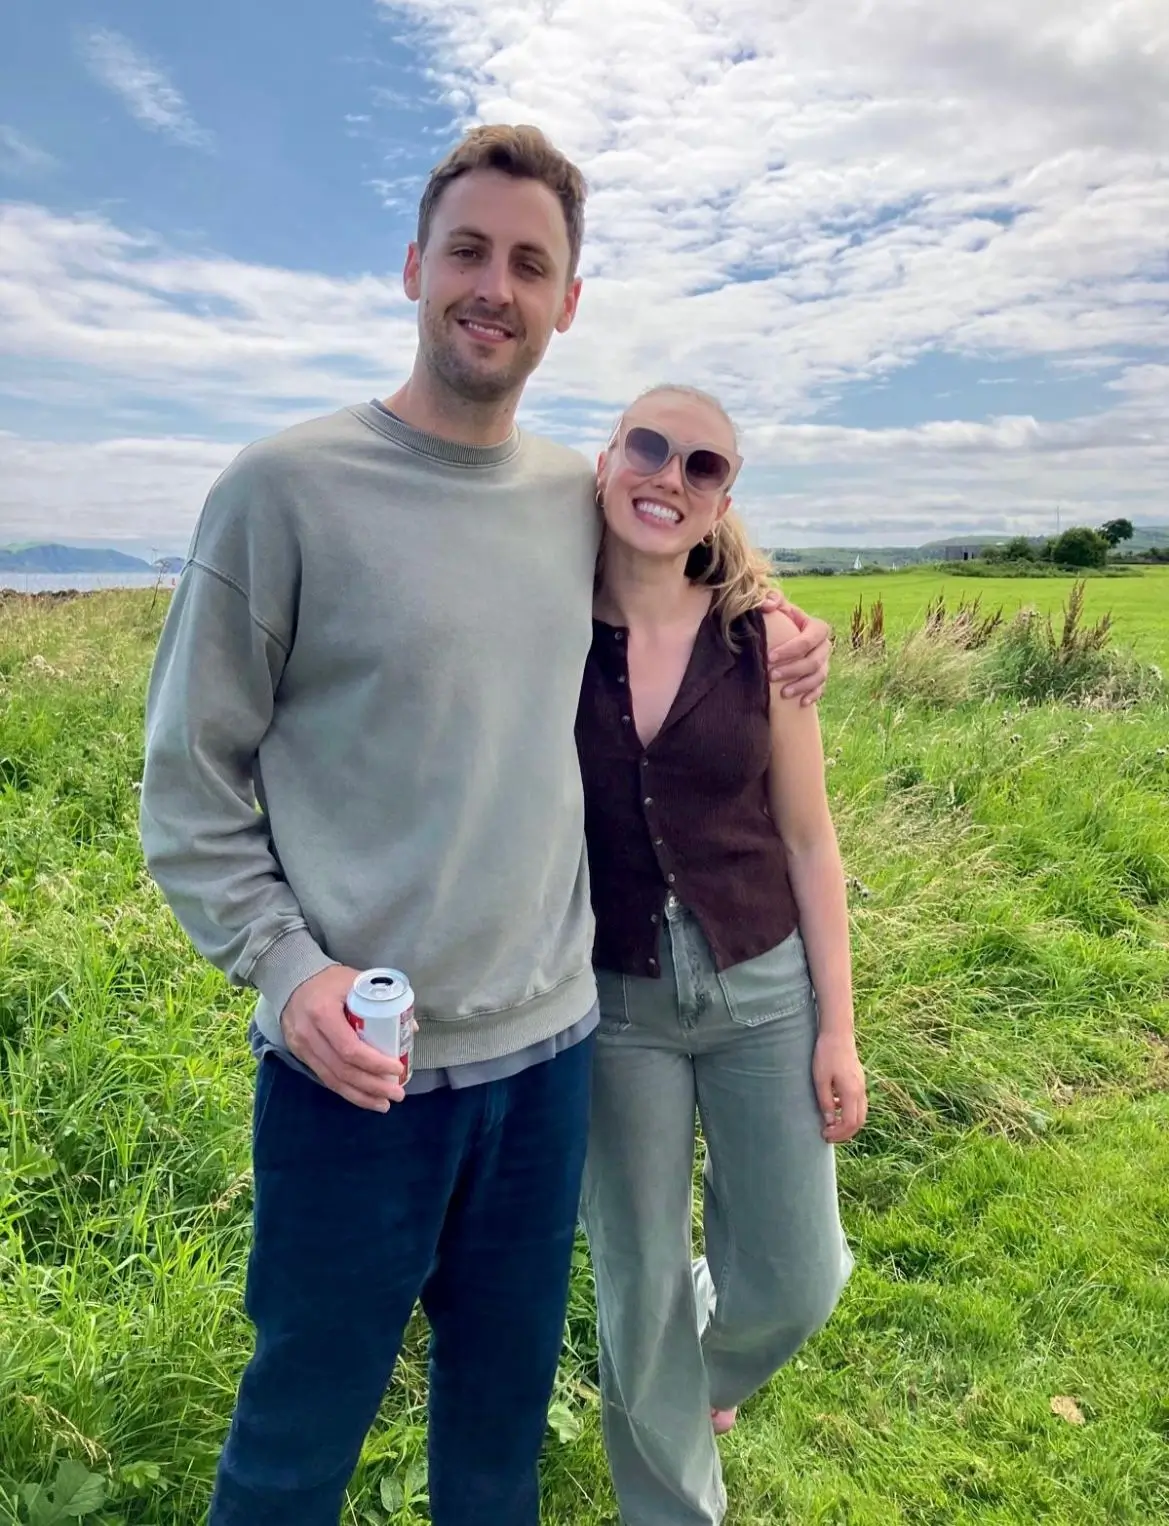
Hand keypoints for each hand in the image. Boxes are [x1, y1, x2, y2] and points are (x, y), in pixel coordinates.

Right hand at [281, 965, 406, 1111]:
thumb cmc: (330, 979)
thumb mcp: (356, 981)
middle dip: (373, 1086)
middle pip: (343, 1070)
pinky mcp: (299, 1054)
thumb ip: (383, 1000)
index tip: (398, 1068)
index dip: (375, 1064)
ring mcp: (301, 1047)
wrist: (291, 977)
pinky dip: (345, 1090)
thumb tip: (411, 1027)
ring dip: (360, 1095)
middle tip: (397, 1093)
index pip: (350, 1049)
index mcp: (323, 1013)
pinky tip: (362, 1097)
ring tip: (383, 1104)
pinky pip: (324, 1078)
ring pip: (332, 1079)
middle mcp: (309, 1034)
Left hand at [760, 594, 831, 704]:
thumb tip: (767, 605)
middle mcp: (825, 646)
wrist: (786, 636)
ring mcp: (825, 663)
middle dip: (793, 670)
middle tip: (771, 676)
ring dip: (801, 686)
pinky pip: (821, 689)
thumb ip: (773, 600)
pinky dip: (812, 696)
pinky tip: (801, 703)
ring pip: (819, 677)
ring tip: (783, 694)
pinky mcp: (821, 678)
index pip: (808, 639)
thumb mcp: (779, 608)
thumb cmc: (782, 621)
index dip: (791, 649)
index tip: (770, 657)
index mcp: (817, 628)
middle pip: (814, 661)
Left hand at [812, 1030, 866, 1142]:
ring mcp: (862, 1086)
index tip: (824, 1134)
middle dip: (844, 1133)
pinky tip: (834, 1108)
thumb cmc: (826, 1055)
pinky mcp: (859, 1081)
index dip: (838, 1133)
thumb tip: (829, 1121)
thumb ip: (825, 1101)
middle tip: (828, 1136)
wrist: (838, 1035)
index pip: (849, 1122)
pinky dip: (849, 1112)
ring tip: (831, 1126)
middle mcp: (860, 1091)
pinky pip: (858, 1104)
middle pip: (858, 1122)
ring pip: (861, 1113)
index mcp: (851, 1092)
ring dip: (848, 1124)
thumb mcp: (820, 1079)